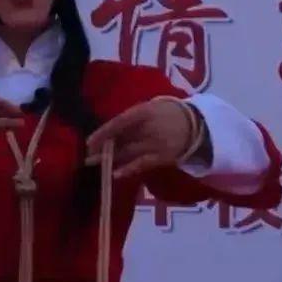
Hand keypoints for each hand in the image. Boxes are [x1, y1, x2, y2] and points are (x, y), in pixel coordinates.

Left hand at [85, 98, 201, 179]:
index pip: (119, 122)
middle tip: (85, 157)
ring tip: (94, 164)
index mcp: (144, 111)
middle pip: (121, 140)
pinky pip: (142, 165)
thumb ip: (131, 119)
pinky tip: (114, 174)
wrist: (196, 124)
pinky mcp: (162, 158)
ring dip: (110, 159)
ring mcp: (156, 144)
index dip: (102, 133)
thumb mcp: (149, 107)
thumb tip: (108, 131)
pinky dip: (128, 170)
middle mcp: (149, 127)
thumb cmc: (167, 113)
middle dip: (101, 149)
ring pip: (128, 153)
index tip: (87, 142)